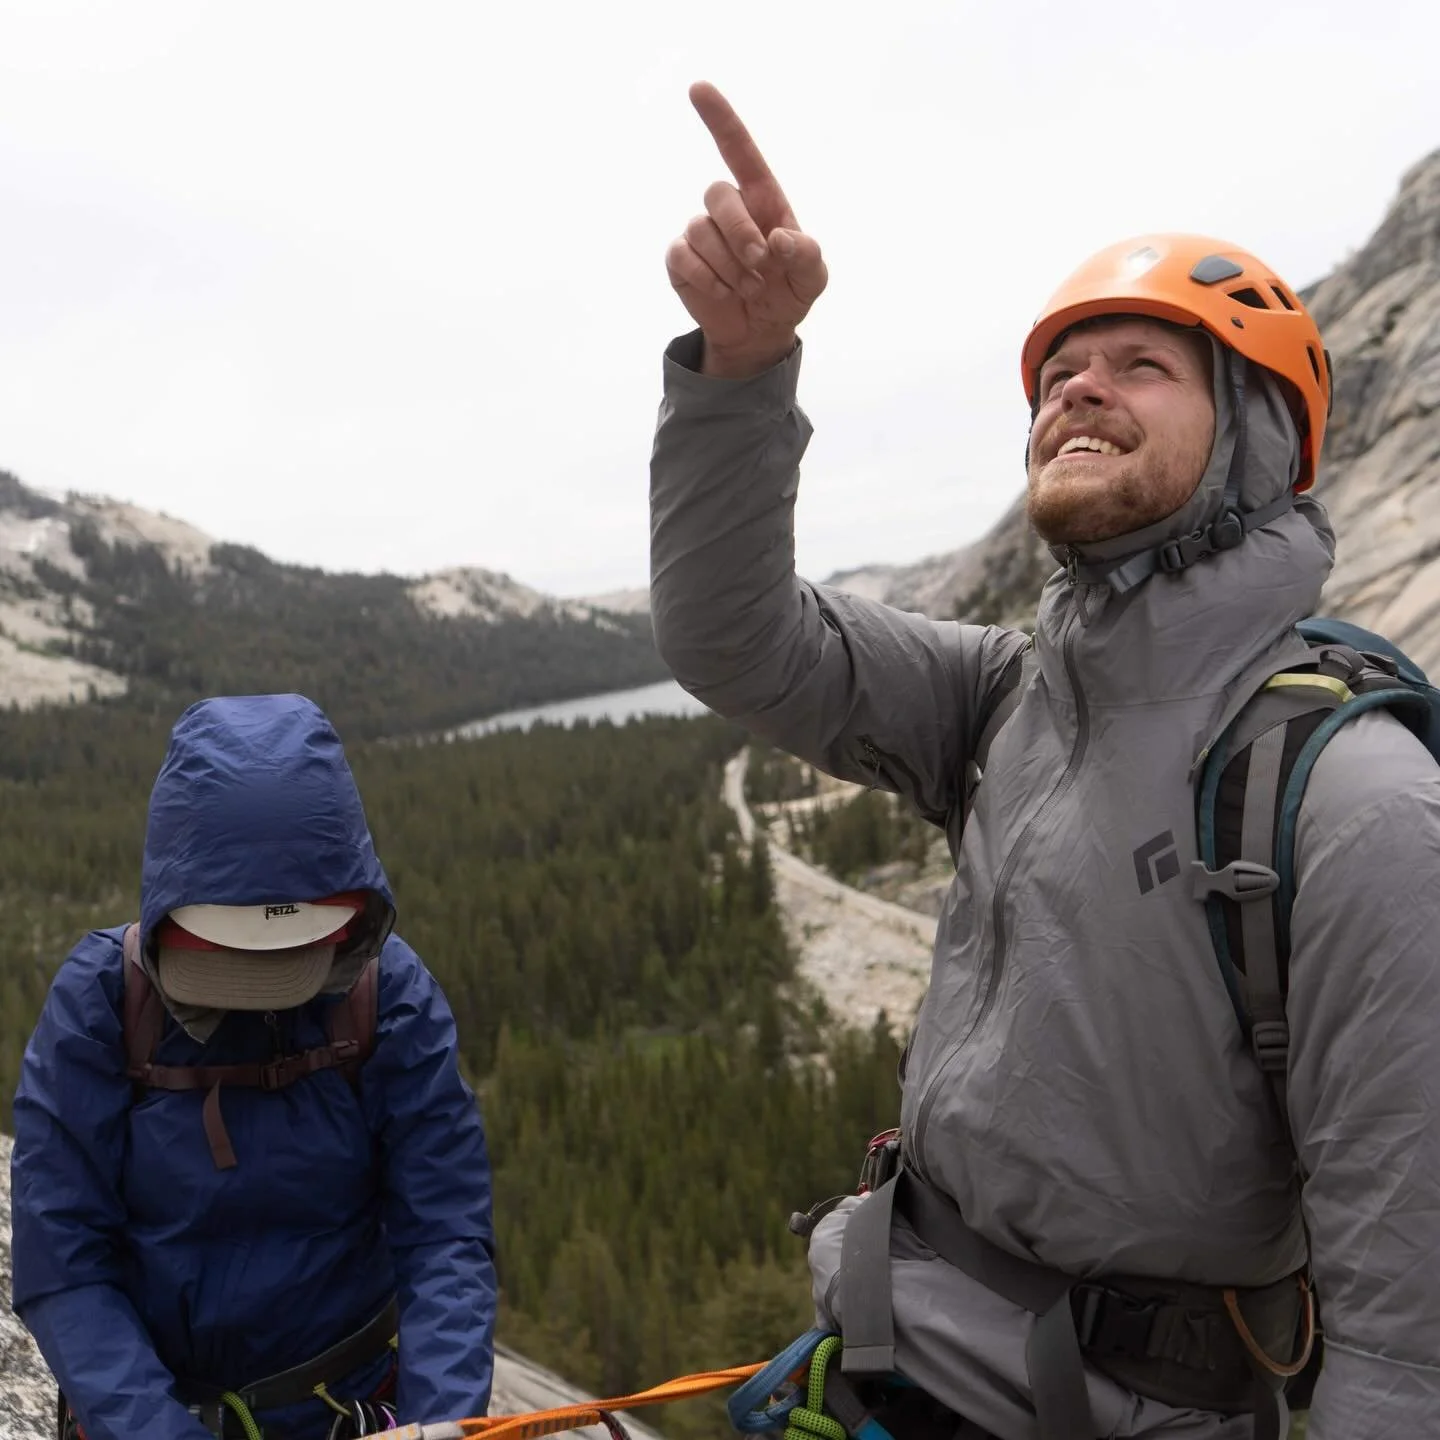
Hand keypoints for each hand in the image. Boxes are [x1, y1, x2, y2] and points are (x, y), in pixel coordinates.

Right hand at [666, 82, 828, 378]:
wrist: (760, 333)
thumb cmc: (788, 293)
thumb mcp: (812, 278)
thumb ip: (807, 255)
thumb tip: (779, 240)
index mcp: (762, 200)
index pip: (739, 150)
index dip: (720, 118)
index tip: (698, 89)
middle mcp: (728, 209)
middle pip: (718, 193)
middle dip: (740, 232)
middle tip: (761, 267)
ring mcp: (701, 232)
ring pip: (701, 230)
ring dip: (729, 267)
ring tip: (748, 289)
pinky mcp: (680, 259)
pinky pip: (683, 256)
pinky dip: (707, 280)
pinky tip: (723, 294)